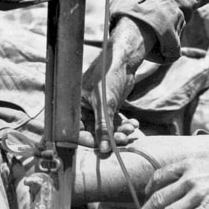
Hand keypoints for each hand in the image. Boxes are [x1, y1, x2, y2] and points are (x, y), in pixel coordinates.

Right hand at [81, 17, 152, 153]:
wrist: (123, 60)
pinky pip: (114, 122)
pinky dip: (124, 125)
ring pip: (106, 129)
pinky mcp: (108, 108)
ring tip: (131, 128)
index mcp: (74, 106)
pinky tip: (133, 123)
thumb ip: (103, 126)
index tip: (103, 149)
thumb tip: (104, 149)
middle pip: (94, 132)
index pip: (77, 131)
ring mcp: (96, 109)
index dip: (90, 141)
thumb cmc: (108, 75)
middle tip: (124, 138)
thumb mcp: (105, 103)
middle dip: (110, 136)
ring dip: (119, 131)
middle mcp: (83, 109)